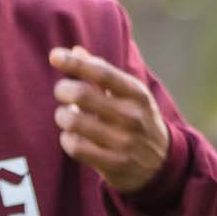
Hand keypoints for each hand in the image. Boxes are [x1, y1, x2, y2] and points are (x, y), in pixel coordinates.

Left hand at [52, 46, 170, 192]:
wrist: (161, 163)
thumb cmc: (137, 119)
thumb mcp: (130, 94)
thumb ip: (102, 72)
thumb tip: (75, 51)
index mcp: (137, 94)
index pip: (102, 72)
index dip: (75, 63)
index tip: (54, 56)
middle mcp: (133, 117)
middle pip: (83, 95)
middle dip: (63, 90)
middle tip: (61, 91)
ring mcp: (124, 142)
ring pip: (74, 122)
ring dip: (62, 116)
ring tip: (65, 116)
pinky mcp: (114, 164)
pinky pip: (76, 147)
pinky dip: (67, 139)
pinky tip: (71, 136)